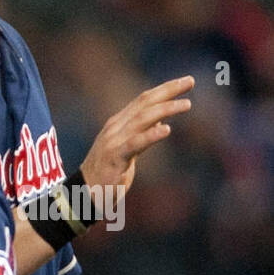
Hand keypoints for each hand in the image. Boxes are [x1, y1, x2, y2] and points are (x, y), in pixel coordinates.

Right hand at [80, 75, 193, 197]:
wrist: (83, 193)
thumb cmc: (106, 172)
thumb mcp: (125, 147)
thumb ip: (140, 131)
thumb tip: (161, 117)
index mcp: (118, 124)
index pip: (143, 100)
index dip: (165, 89)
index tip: (187, 81)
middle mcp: (115, 128)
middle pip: (144, 103)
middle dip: (168, 91)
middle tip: (190, 82)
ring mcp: (113, 142)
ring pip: (142, 119)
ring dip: (165, 109)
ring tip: (186, 104)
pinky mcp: (115, 159)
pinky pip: (135, 144)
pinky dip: (151, 135)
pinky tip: (166, 130)